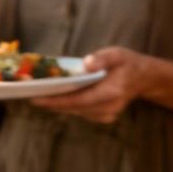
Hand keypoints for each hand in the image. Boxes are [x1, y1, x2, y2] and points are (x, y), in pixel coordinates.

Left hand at [31, 47, 158, 124]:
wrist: (143, 78)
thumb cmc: (128, 63)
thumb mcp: (118, 54)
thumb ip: (103, 58)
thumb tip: (86, 63)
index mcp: (112, 92)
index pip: (79, 100)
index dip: (56, 101)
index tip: (37, 99)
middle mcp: (108, 108)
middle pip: (73, 108)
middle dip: (51, 102)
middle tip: (30, 95)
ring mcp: (105, 115)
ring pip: (75, 111)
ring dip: (57, 104)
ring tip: (38, 95)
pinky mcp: (102, 117)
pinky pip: (80, 111)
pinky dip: (67, 105)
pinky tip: (55, 97)